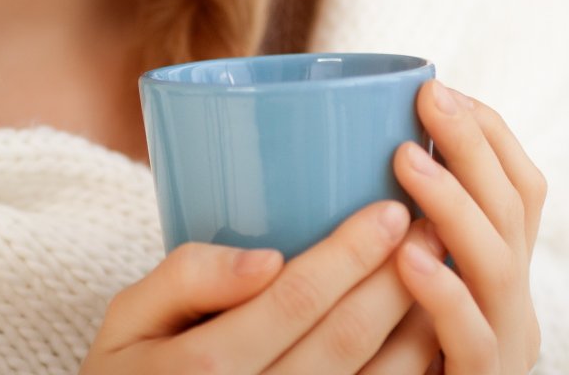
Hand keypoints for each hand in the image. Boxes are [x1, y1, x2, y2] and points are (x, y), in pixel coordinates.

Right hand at [81, 197, 440, 372]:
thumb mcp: (126, 322)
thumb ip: (184, 278)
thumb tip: (265, 258)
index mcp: (207, 368)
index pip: (295, 300)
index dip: (349, 254)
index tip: (389, 209)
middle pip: (345, 339)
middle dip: (397, 279)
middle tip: (434, 227)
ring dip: (418, 328)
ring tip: (442, 273)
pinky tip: (429, 338)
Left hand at [386, 80, 545, 373]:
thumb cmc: (362, 355)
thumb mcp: (388, 285)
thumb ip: (383, 229)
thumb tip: (333, 150)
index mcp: (496, 274)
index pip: (520, 187)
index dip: (488, 134)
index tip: (436, 87)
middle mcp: (513, 306)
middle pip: (517, 212)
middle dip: (475, 148)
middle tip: (428, 100)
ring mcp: (504, 349)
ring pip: (500, 267)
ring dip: (456, 205)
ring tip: (407, 162)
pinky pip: (472, 342)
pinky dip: (445, 295)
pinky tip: (410, 259)